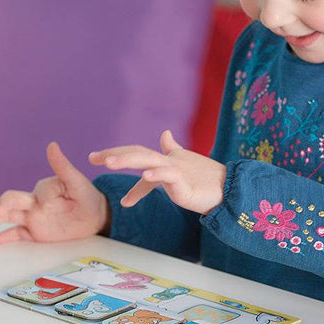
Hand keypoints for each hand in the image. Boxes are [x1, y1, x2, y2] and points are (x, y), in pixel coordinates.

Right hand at [0, 142, 108, 244]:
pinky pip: (19, 234)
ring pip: (10, 216)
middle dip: (3, 204)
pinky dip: (7, 236)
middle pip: (13, 200)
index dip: (43, 199)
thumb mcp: (76, 181)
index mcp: (43, 189)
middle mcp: (34, 202)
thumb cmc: (86, 196)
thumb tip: (52, 145)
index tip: (51, 203)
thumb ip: (62, 166)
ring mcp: (33, 217)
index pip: (37, 193)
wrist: (95, 217)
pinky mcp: (35, 232)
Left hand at [89, 130, 225, 214]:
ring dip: (127, 160)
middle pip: (136, 153)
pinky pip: (168, 175)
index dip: (115, 154)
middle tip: (93, 158)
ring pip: (147, 160)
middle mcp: (166, 161)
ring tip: (109, 164)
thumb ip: (171, 150)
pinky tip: (144, 175)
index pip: (135, 154)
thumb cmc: (205, 178)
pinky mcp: (185, 182)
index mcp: (162, 159)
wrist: (230, 189)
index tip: (94, 159)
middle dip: (114, 155)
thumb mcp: (181, 166)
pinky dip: (156, 174)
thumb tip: (165, 133)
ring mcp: (175, 170)